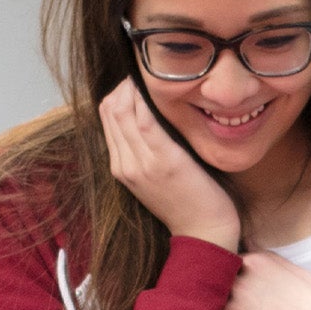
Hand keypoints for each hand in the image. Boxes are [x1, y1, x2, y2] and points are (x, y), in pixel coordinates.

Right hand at [97, 79, 238, 249]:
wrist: (204, 234)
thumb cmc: (188, 204)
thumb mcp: (156, 178)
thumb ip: (145, 152)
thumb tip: (148, 119)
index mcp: (121, 167)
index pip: (106, 115)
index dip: (119, 91)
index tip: (139, 82)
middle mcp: (125, 164)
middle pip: (109, 107)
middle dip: (125, 83)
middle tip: (148, 75)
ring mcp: (142, 163)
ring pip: (121, 108)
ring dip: (135, 86)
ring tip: (156, 79)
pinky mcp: (164, 161)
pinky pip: (146, 121)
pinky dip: (148, 100)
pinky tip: (163, 92)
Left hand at [221, 251, 310, 309]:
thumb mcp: (300, 275)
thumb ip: (272, 261)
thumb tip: (252, 249)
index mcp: (257, 263)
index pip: (237, 263)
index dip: (245, 277)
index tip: (255, 290)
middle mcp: (240, 282)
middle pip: (228, 285)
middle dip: (239, 296)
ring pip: (225, 309)